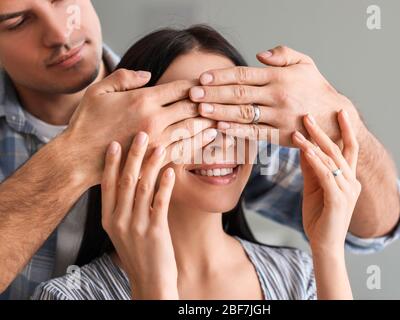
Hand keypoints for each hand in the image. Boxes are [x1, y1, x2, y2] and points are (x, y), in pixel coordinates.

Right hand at [65, 69, 215, 186]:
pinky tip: (209, 139)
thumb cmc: (86, 122)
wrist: (78, 158)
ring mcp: (158, 141)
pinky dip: (199, 142)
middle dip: (207, 103)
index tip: (206, 84)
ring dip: (208, 122)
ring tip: (222, 119)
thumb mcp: (99, 91)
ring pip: (192, 129)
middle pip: (191, 107)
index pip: (179, 88)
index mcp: (143, 99)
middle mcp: (155, 119)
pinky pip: (185, 149)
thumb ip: (125, 77)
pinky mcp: (156, 158)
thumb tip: (149, 74)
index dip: (196, 85)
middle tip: (221, 100)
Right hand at [101, 132, 177, 299]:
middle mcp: (118, 221)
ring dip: (152, 164)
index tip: (116, 142)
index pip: (107, 185)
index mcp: (108, 219)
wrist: (149, 281)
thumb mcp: (121, 231)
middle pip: (125, 181)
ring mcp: (136, 226)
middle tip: (141, 134)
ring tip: (159, 146)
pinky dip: (166, 185)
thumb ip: (122, 208)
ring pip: (143, 187)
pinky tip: (171, 171)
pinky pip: (160, 202)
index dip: (111, 163)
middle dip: (133, 156)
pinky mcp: (155, 231)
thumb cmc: (138, 253)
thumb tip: (127, 181)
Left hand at [190, 45, 361, 145]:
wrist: (334, 117)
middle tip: (192, 94)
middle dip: (213, 93)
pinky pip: (255, 133)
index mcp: (279, 76)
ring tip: (200, 111)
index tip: (202, 78)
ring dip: (219, 112)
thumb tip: (259, 54)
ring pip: (243, 114)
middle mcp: (277, 95)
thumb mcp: (305, 63)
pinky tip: (221, 128)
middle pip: (238, 93)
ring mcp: (279, 116)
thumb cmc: (316, 88)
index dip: (221, 76)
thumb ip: (283, 54)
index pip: (244, 74)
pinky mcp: (281, 135)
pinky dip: (237, 131)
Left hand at [292, 110, 360, 252]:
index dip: (345, 129)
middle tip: (308, 115)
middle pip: (339, 150)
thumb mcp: (313, 187)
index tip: (339, 111)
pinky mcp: (338, 200)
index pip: (349, 149)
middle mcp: (352, 182)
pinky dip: (315, 162)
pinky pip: (326, 176)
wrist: (323, 244)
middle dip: (323, 131)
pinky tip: (304, 151)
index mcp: (348, 179)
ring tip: (298, 131)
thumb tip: (304, 146)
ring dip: (314, 144)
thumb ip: (312, 168)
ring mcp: (347, 191)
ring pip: (331, 161)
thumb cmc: (319, 216)